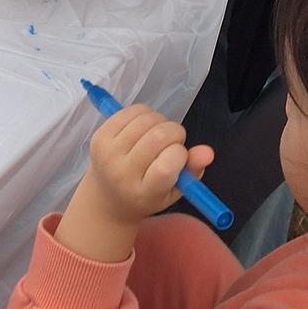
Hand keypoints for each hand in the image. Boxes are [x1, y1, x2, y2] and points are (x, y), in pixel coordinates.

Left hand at [54, 105, 213, 261]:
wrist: (107, 197)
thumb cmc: (148, 194)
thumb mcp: (175, 190)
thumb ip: (193, 171)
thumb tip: (208, 151)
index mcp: (144, 192)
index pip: (166, 167)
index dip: (179, 154)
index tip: (179, 156)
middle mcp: (122, 173)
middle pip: (158, 137)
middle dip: (175, 132)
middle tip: (173, 142)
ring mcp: (108, 154)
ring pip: (146, 120)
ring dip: (161, 121)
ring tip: (158, 135)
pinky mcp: (99, 137)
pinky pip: (131, 111)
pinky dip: (145, 113)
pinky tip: (144, 127)